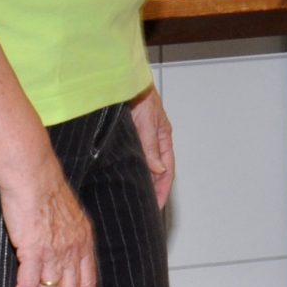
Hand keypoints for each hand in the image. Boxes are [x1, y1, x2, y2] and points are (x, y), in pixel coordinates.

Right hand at [2, 156, 97, 286]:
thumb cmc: (46, 192)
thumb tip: (66, 254)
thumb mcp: (68, 216)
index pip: (89, 282)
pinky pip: (29, 282)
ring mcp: (53, 251)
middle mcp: (72, 250)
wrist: (32, 175)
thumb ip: (69, 238)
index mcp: (83, 242)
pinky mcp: (32, 248)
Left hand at [130, 86, 176, 207]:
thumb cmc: (137, 91)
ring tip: (131, 198)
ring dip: (139, 181)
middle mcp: (152, 139)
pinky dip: (128, 170)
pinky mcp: (125, 135)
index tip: (157, 207)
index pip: (167, 170)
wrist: (119, 76)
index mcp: (163, 137)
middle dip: (152, 191)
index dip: (163, 190)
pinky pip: (130, 157)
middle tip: (143, 210)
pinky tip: (119, 178)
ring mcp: (139, 138)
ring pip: (142, 165)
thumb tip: (158, 170)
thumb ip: (151, 145)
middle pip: (155, 171)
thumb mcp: (146, 121)